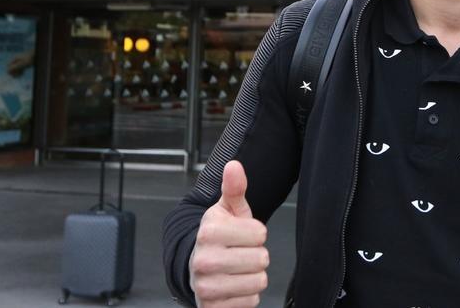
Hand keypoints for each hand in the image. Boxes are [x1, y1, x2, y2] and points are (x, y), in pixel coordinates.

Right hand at [191, 160, 269, 306]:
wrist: (197, 267)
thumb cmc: (219, 237)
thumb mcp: (228, 210)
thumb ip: (235, 188)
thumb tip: (234, 165)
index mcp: (209, 232)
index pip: (260, 233)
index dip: (256, 233)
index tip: (241, 235)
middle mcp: (204, 260)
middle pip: (261, 259)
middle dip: (256, 255)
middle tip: (240, 253)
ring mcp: (206, 286)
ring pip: (258, 282)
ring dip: (253, 276)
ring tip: (237, 269)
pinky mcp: (212, 307)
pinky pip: (251, 302)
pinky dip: (247, 296)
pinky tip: (233, 286)